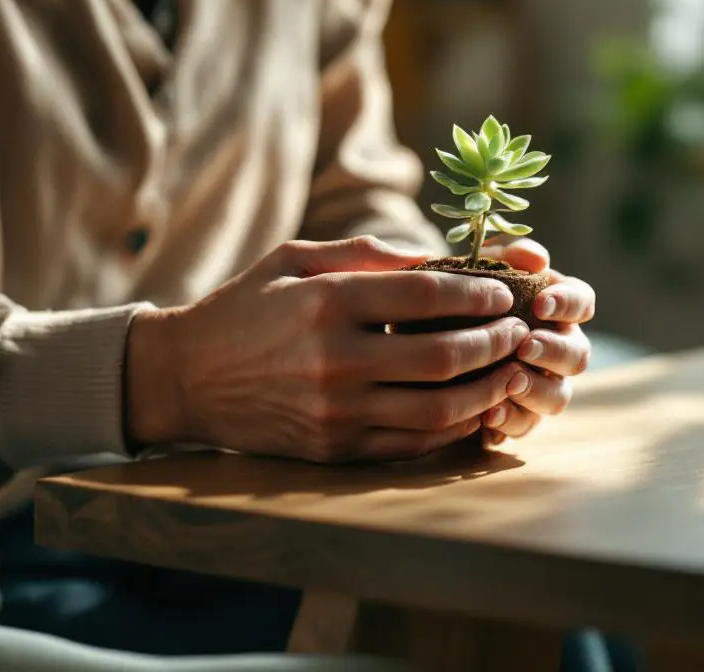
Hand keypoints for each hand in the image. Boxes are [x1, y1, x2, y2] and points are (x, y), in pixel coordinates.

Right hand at [126, 236, 530, 462]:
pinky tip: (476, 409)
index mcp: (327, 303)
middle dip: (494, 344)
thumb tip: (433, 258)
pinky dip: (454, 429)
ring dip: (487, 391)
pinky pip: (411, 443)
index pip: (426, 296)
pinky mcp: (334, 449)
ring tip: (511, 372)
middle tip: (518, 333)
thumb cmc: (245, 308)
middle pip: (443, 357)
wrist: (185, 379)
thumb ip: (364, 254)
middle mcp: (335, 360)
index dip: (477, 295)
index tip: (502, 294)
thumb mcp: (293, 259)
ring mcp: (335, 412)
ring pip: (437, 410)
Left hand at [478, 237, 595, 444]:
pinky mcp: (518, 415)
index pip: (583, 302)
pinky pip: (524, 426)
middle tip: (525, 345)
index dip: (569, 304)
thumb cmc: (466, 292)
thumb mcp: (482, 264)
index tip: (542, 303)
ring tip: (509, 382)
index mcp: (558, 308)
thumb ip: (509, 254)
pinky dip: (508, 421)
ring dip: (536, 390)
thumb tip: (535, 260)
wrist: (427, 333)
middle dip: (554, 351)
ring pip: (558, 397)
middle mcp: (559, 349)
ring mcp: (542, 385)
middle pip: (579, 356)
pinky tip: (487, 415)